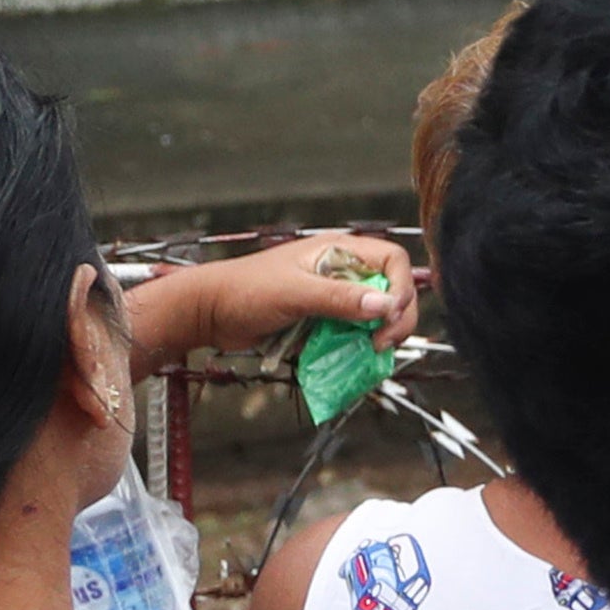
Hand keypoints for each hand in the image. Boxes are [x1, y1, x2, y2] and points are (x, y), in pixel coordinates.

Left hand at [121, 234, 418, 362]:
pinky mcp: (324, 319)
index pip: (393, 261)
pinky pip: (355, 332)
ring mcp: (333, 296)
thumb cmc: (244, 290)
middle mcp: (342, 271)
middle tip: (381, 344)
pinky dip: (359, 346)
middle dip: (395, 318)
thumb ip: (340, 299)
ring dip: (379, 335)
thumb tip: (384, 306)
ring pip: (377, 315)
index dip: (400, 288)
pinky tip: (354, 358)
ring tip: (369, 353)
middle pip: (392, 291)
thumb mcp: (295, 292)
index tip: (388, 317)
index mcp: (339, 251)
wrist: (209, 313)